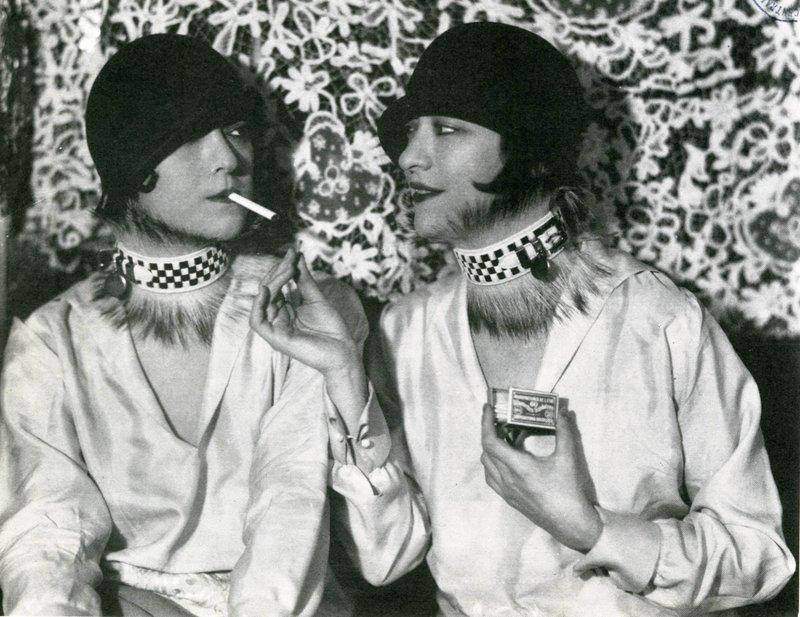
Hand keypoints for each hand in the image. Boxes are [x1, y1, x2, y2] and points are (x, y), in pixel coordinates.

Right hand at [250, 251, 368, 436]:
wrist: (342, 350)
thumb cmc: (331, 328)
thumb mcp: (316, 298)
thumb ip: (303, 279)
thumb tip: (297, 255)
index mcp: (286, 309)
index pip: (276, 285)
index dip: (282, 268)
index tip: (293, 253)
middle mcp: (277, 318)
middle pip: (268, 290)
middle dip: (278, 272)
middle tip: (290, 259)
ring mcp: (275, 329)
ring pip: (263, 301)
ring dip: (272, 283)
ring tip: (286, 271)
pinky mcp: (275, 339)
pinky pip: (257, 321)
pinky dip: (258, 305)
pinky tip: (267, 290)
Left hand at [480, 403, 601, 551]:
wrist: (570, 523)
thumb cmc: (568, 491)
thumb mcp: (568, 459)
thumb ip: (564, 433)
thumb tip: (563, 414)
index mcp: (518, 468)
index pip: (490, 442)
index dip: (485, 423)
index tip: (488, 409)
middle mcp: (507, 480)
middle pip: (486, 451)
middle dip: (488, 432)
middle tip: (499, 421)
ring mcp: (506, 491)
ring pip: (486, 465)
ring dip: (489, 448)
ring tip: (502, 438)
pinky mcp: (509, 499)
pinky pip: (491, 478)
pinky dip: (491, 464)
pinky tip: (504, 460)